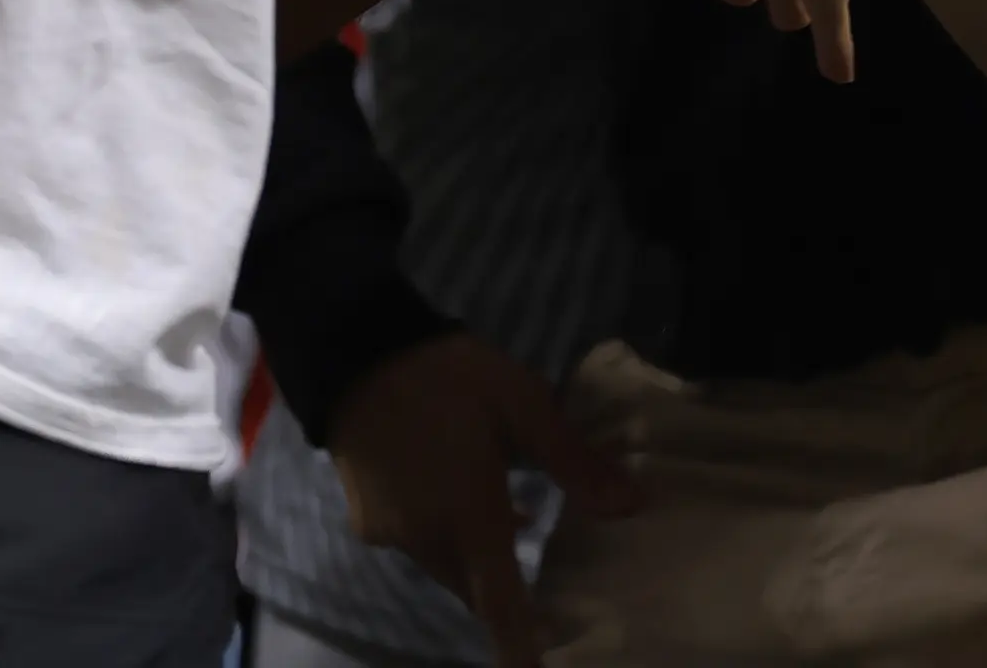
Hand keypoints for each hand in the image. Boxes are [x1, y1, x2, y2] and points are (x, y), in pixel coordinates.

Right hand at [326, 330, 637, 667]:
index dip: (521, 646)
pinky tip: (465, 494)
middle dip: (504, 594)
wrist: (356, 349)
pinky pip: (418, 544)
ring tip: (515, 520)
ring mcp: (392, 535)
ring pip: (445, 566)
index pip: (500, 606)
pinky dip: (446, 534)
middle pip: (473, 588)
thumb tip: (630, 506)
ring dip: (476, 555)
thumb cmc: (450, 376)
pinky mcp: (367, 520)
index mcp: (470, 519)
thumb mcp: (524, 404)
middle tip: (545, 586)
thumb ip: (574, 460)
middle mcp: (427, 541)